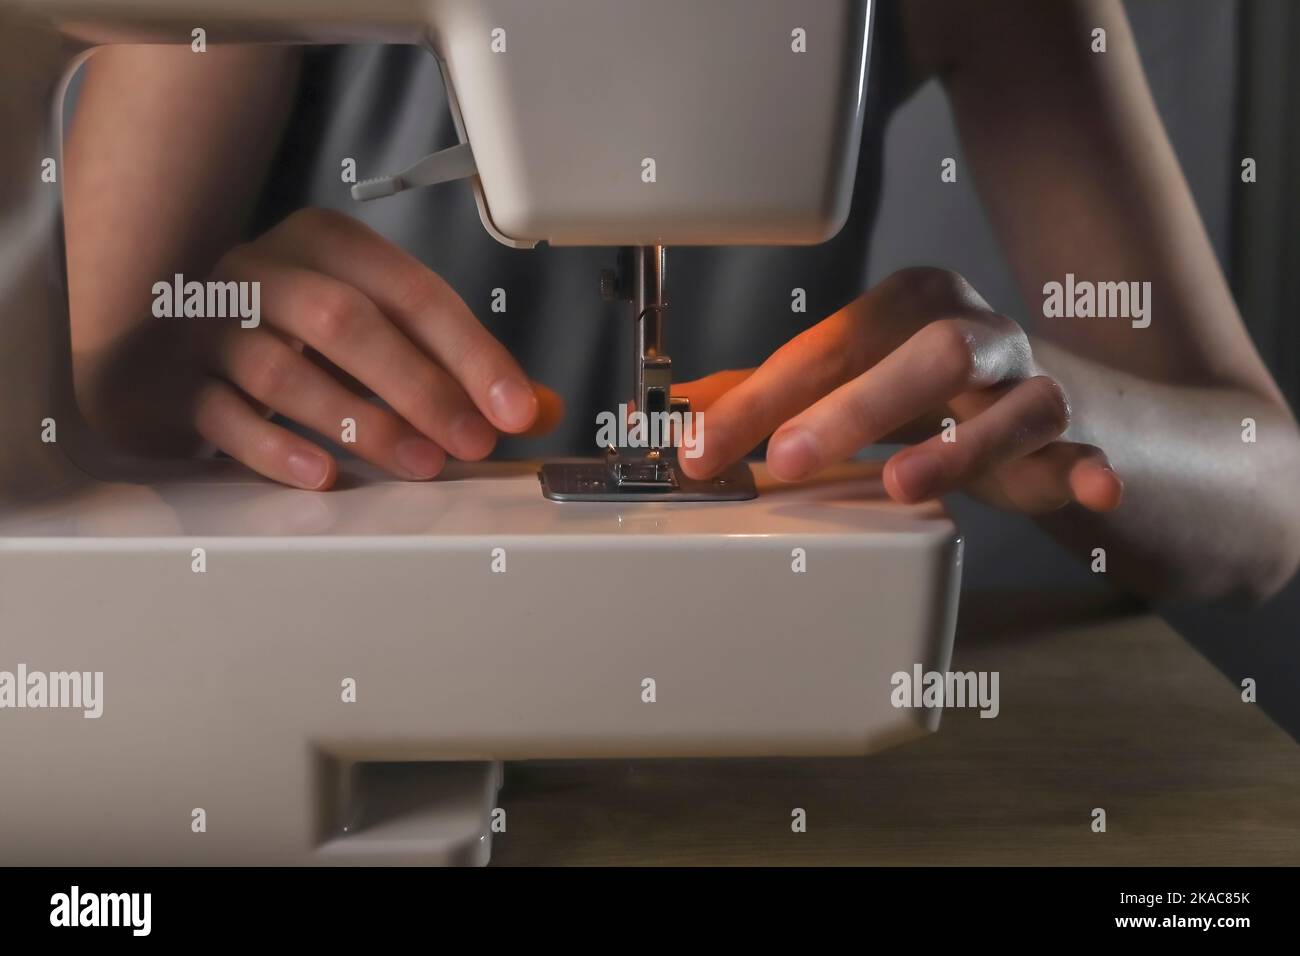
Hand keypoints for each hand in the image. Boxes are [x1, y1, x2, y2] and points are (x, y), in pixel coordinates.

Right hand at [80, 208, 561, 488]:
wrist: (185, 341)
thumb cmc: (303, 335)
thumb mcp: (384, 331)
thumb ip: (457, 365)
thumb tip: (535, 408)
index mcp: (327, 243)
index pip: (413, 291)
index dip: (472, 354)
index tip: (516, 408)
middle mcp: (264, 271)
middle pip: (343, 321)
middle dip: (420, 389)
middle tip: (470, 442)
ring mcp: (212, 324)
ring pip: (282, 369)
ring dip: (360, 423)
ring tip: (416, 463)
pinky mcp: (178, 380)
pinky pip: (222, 416)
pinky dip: (276, 448)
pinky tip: (323, 474)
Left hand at [676, 267, 1122, 513]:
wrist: (1053, 407)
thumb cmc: (934, 394)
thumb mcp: (851, 384)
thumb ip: (772, 396)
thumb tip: (678, 413)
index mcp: (907, 307)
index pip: (827, 346)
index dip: (760, 398)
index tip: (701, 450)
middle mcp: (974, 333)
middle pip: (923, 352)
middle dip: (853, 408)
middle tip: (785, 460)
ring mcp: (1030, 383)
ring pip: (1012, 401)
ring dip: (958, 445)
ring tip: (906, 486)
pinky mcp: (1076, 439)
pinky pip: (1086, 451)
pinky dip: (1088, 470)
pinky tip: (1091, 487)